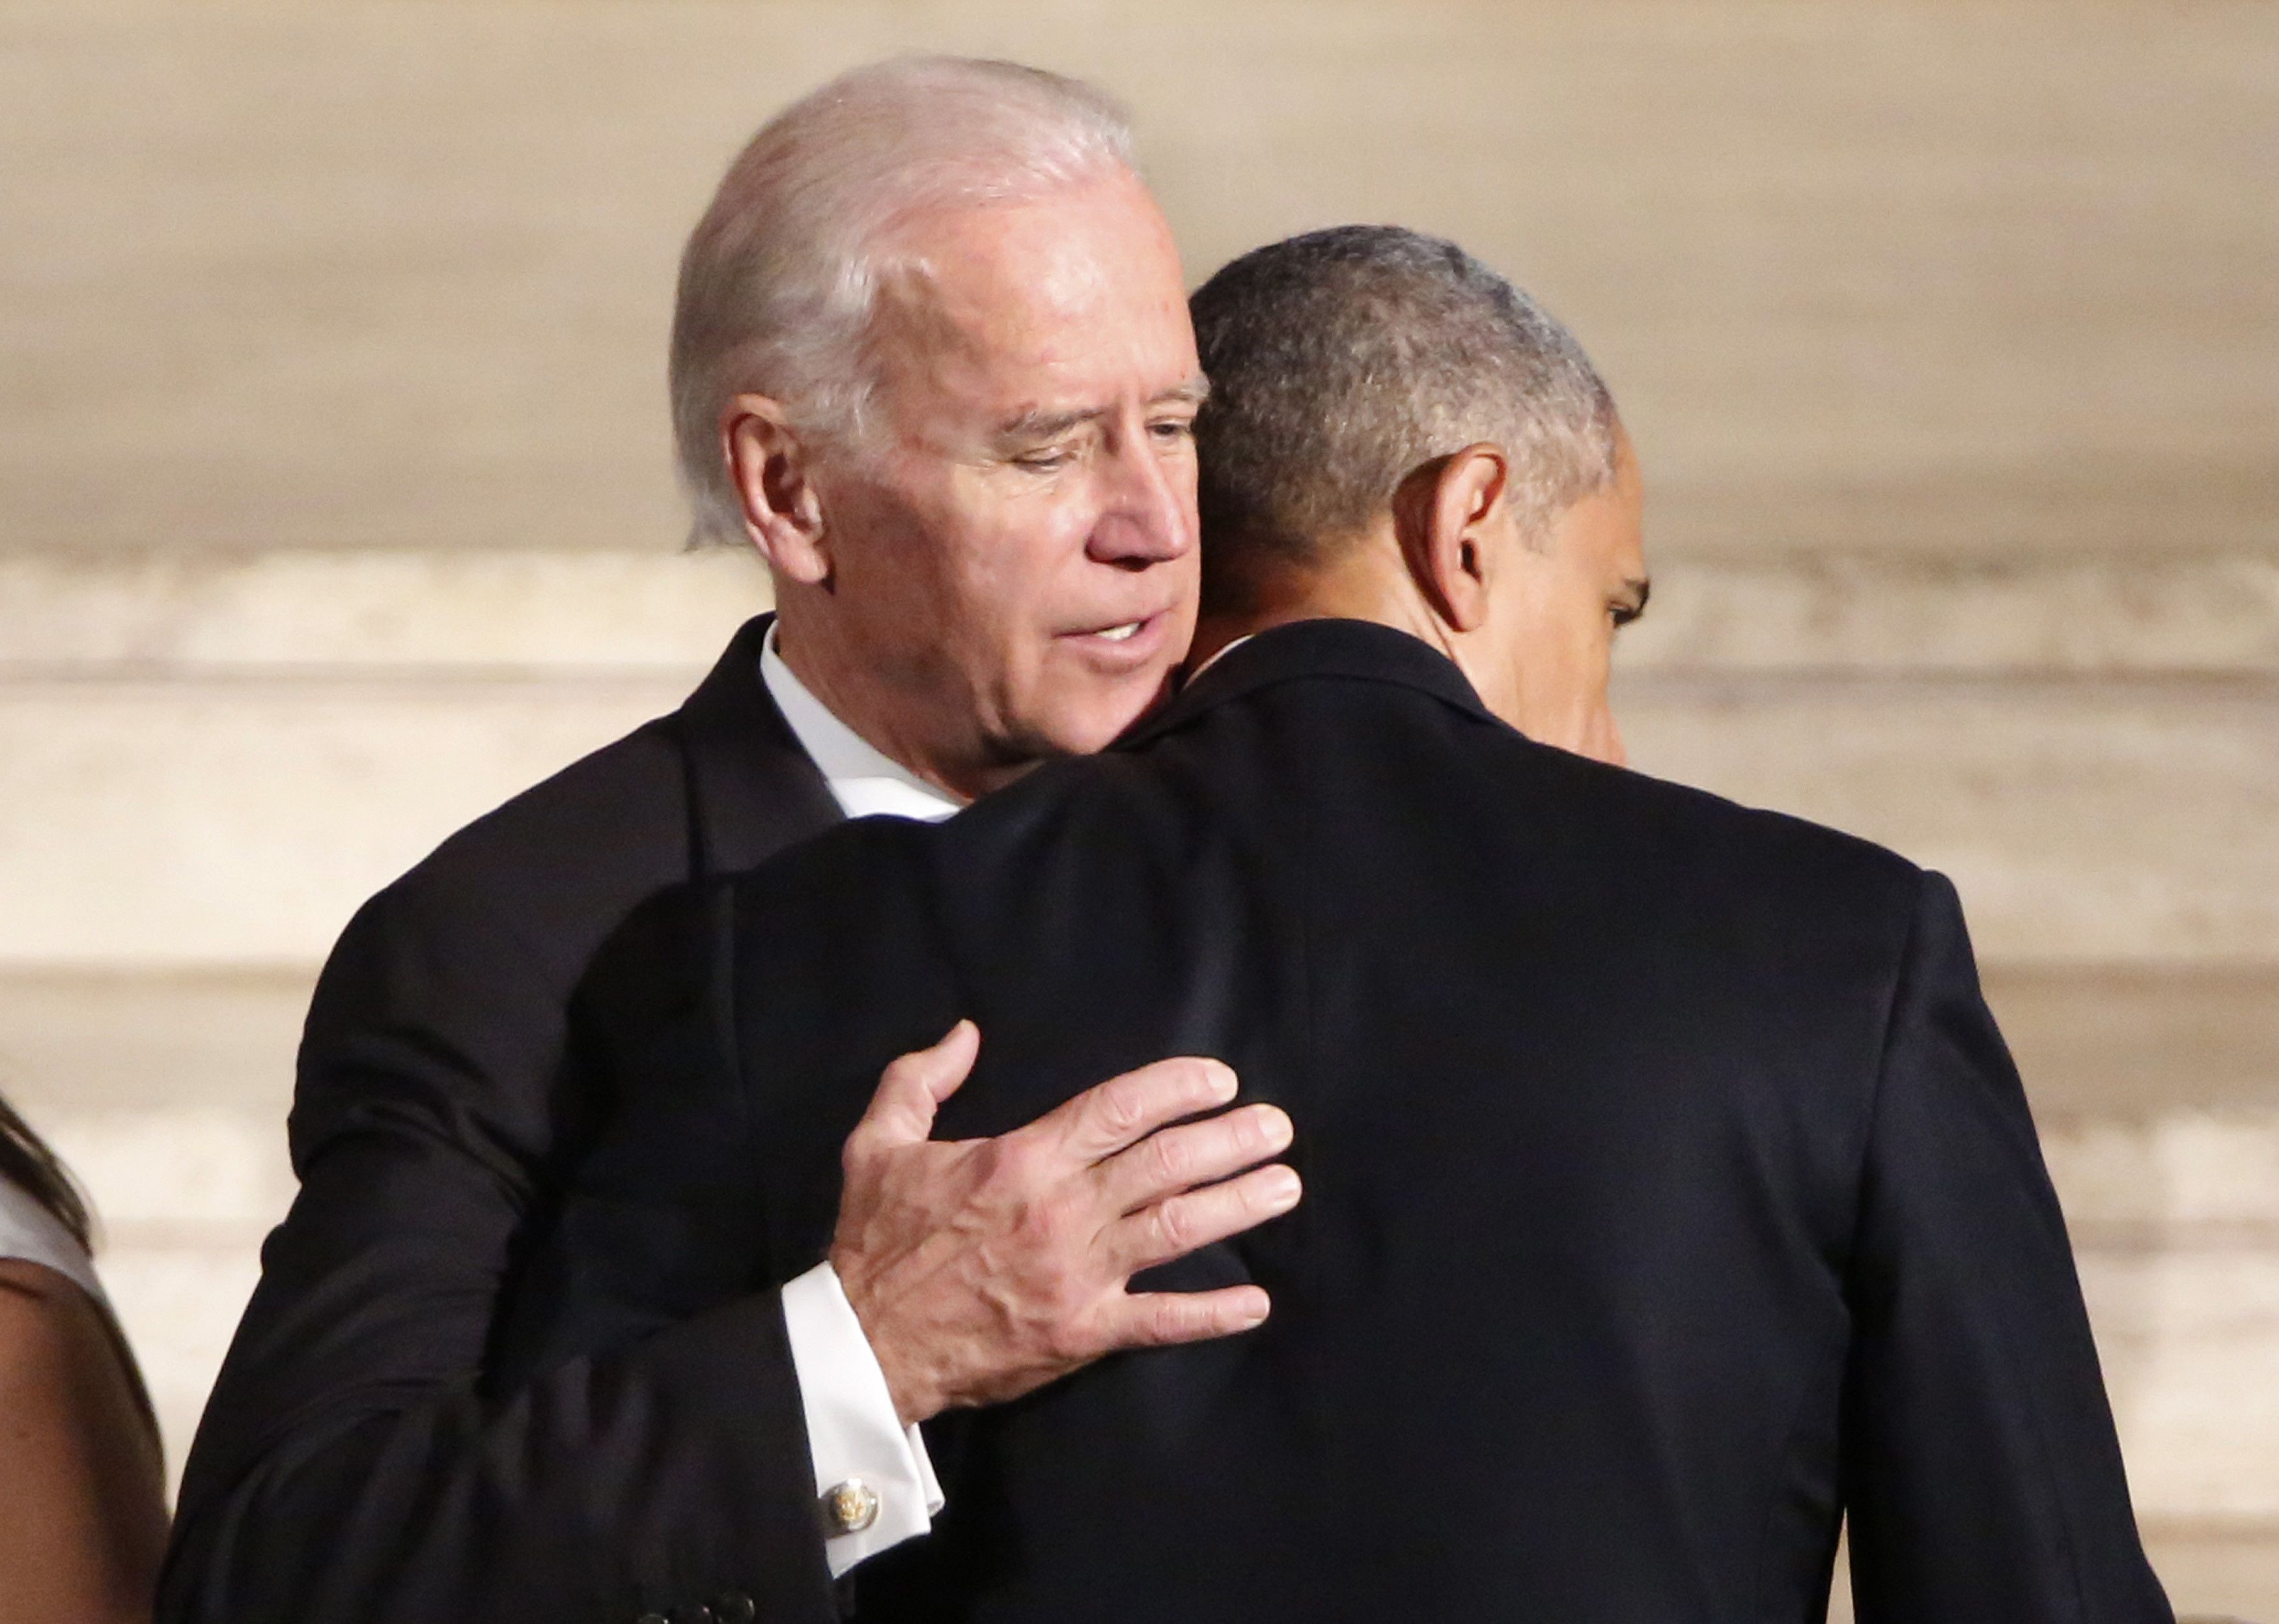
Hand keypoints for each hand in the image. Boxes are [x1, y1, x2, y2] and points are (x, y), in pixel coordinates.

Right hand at [829, 1021, 1299, 1426]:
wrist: (863, 1342)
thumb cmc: (875, 1240)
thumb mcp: (878, 1142)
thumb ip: (920, 1077)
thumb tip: (966, 1032)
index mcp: (1022, 1160)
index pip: (1118, 1109)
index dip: (1177, 1089)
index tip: (1219, 1080)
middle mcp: (1061, 1211)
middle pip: (1165, 1163)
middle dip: (1229, 1140)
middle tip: (1277, 1127)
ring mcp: (1077, 1275)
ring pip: (1175, 1229)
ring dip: (1237, 1206)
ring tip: (1284, 1185)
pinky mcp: (1081, 1333)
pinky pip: (1158, 1321)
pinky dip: (1210, 1313)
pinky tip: (1256, 1302)